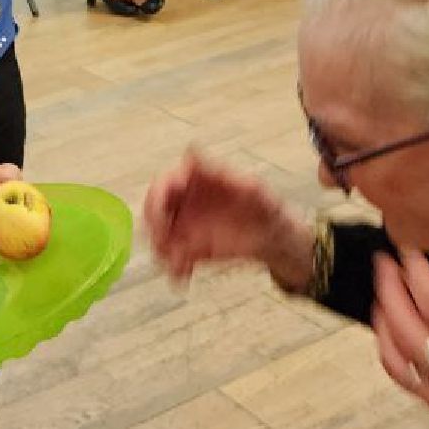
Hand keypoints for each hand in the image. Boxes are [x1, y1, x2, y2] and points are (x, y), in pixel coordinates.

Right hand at [143, 150, 304, 286]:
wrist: (275, 237)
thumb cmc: (265, 206)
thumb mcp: (249, 187)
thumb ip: (220, 172)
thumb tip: (192, 151)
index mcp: (196, 180)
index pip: (165, 183)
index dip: (156, 198)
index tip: (162, 216)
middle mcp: (186, 201)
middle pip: (153, 211)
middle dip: (155, 229)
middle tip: (165, 246)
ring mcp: (186, 225)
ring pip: (159, 237)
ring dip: (164, 253)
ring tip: (180, 266)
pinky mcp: (190, 248)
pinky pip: (173, 258)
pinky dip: (174, 269)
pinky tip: (183, 277)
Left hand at [370, 242, 428, 428]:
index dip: (415, 271)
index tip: (409, 250)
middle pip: (404, 324)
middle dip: (389, 287)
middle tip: (386, 262)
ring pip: (395, 353)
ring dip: (383, 317)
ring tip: (384, 291)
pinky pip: (403, 377)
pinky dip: (390, 350)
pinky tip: (393, 332)